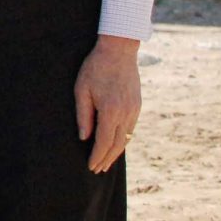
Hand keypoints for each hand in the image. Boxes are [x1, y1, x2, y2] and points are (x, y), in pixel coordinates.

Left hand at [74, 34, 141, 173]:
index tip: (91, 166)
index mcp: (110, 111)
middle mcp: (125, 114)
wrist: (119, 49)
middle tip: (98, 170)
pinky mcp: (138, 105)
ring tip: (106, 161)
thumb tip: (84, 138)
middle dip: (107, 159)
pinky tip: (116, 143)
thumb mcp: (82, 90)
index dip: (97, 156)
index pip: (104, 142)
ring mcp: (134, 110)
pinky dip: (123, 139)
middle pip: (117, 145)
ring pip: (126, 138)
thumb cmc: (95, 67)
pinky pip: (131, 128)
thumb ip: (83, 115)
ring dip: (116, 151)